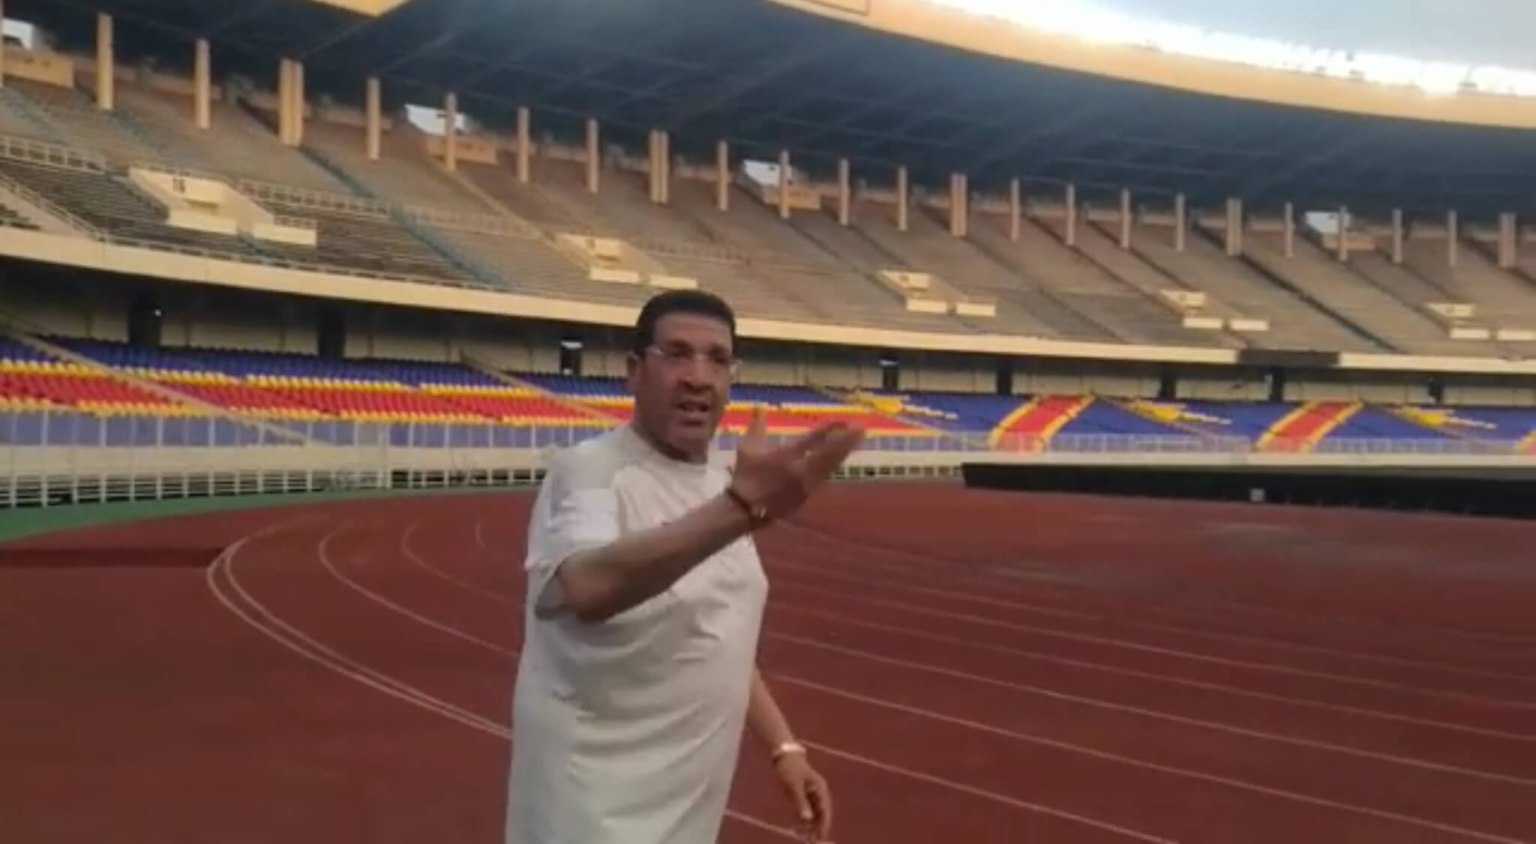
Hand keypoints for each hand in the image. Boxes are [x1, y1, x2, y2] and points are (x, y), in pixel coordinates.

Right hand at [731, 407, 864, 520]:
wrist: (746, 509)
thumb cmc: (746, 475)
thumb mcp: (748, 447)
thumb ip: (757, 425)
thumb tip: (760, 405)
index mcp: (788, 456)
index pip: (814, 439)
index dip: (830, 429)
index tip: (842, 421)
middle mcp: (803, 470)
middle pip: (831, 453)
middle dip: (847, 440)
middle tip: (862, 428)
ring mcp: (807, 485)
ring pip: (831, 466)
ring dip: (844, 452)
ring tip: (857, 441)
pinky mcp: (807, 496)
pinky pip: (824, 478)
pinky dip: (833, 466)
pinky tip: (840, 460)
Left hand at [773, 750, 832, 841]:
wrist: (782, 755)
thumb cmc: (789, 768)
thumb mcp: (794, 785)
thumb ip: (800, 802)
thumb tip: (807, 819)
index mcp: (820, 789)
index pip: (825, 810)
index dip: (824, 824)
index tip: (821, 836)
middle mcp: (817, 792)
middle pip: (820, 813)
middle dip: (817, 827)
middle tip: (812, 841)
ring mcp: (810, 794)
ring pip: (812, 813)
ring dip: (809, 825)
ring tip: (804, 838)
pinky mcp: (802, 794)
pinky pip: (804, 810)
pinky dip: (802, 819)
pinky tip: (797, 829)